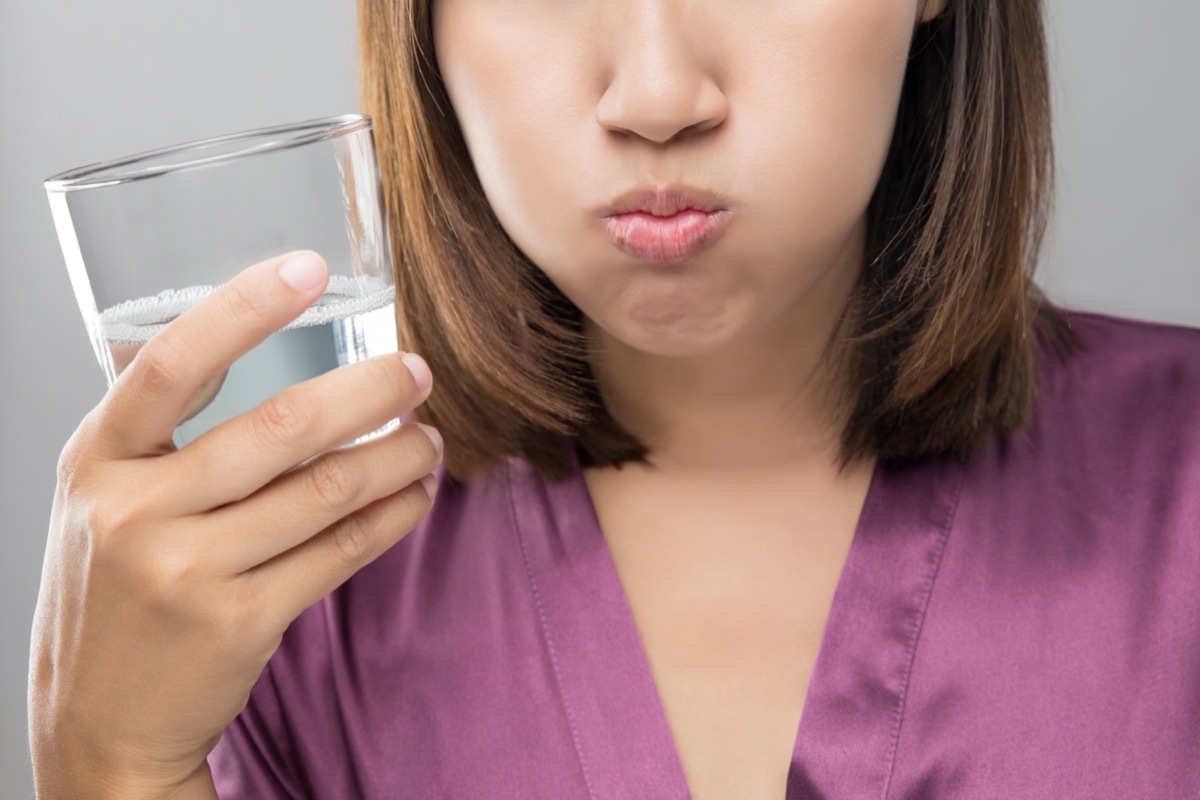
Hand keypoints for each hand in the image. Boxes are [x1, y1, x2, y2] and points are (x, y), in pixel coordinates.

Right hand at [29, 251, 441, 799]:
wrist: (100, 721)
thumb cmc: (112, 589)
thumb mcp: (103, 499)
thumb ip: (158, 434)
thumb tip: (250, 347)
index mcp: (97, 460)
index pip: (170, 363)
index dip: (244, 307)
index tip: (311, 268)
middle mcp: (136, 511)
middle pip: (280, 427)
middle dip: (369, 389)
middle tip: (417, 371)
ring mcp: (189, 571)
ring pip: (327, 490)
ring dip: (397, 454)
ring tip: (429, 437)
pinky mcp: (242, 621)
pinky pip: (342, 552)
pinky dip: (393, 515)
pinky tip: (417, 494)